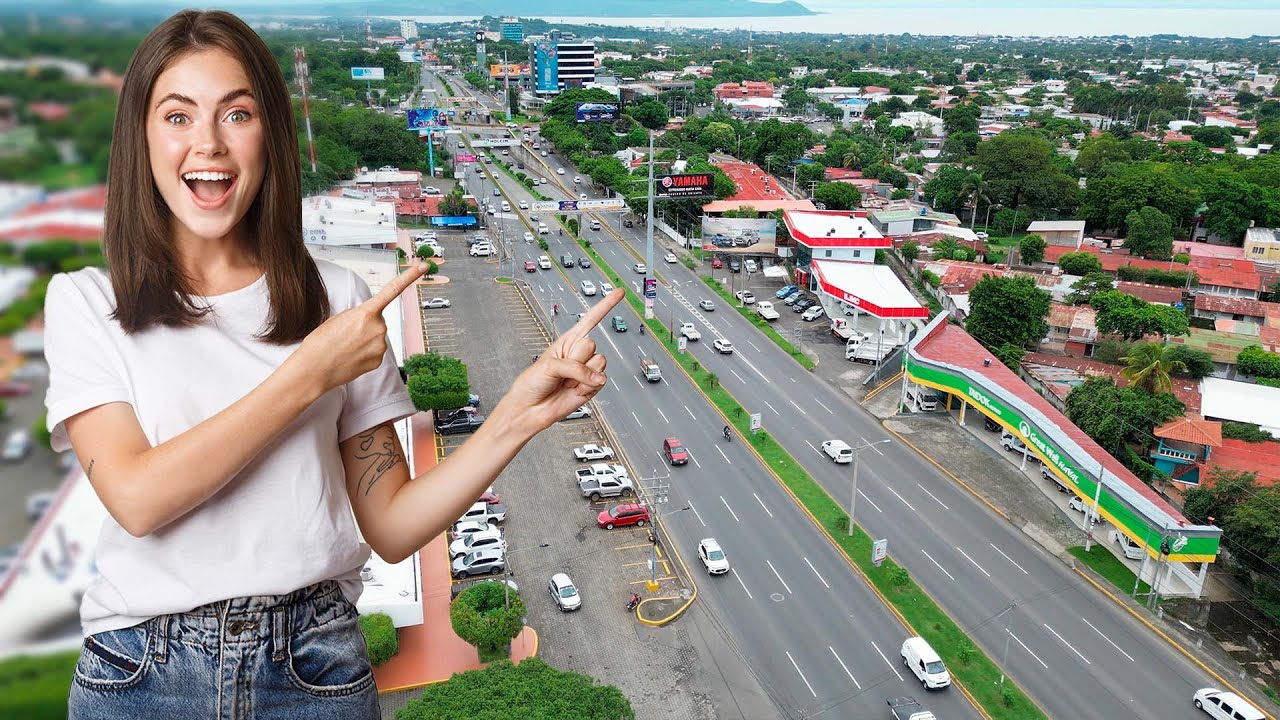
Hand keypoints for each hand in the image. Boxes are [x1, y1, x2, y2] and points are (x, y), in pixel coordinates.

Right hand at [287, 261, 428, 393]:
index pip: (392, 290)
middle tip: (345, 335)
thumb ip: (359, 315)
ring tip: (345, 346)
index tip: (424, 267)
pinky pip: (374, 351)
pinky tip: (350, 356)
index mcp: (366, 312)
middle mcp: (379, 328)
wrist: (314, 369)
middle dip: (365, 326)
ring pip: (376, 338)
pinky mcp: (379, 360)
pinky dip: (364, 353)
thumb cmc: (321, 341)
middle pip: (377, 321)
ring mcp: (381, 346)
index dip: (409, 277)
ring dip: (364, 340)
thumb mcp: (338, 318)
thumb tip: (370, 322)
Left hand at [499, 289, 623, 432]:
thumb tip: (599, 378)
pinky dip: (587, 386)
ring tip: (567, 382)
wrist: (530, 409)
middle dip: (576, 357)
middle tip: (563, 370)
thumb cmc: (532, 383)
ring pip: (599, 361)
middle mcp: (579, 354)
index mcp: (567, 341)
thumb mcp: (549, 365)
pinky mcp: (592, 387)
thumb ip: (575, 367)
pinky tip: (574, 390)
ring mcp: (587, 370)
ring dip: (582, 373)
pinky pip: (600, 380)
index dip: (605, 306)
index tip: (619, 293)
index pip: (590, 319)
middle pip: (592, 343)